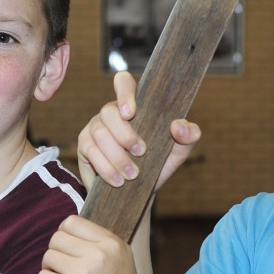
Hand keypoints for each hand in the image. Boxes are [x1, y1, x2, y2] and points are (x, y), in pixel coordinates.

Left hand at [38, 215, 157, 273]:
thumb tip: (65, 230)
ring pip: (48, 256)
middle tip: (63, 268)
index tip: (68, 250)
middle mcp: (99, 253)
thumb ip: (99, 243)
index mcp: (112, 243)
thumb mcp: (121, 259)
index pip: (72, 222)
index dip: (64, 235)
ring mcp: (84, 271)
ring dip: (50, 269)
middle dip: (55, 253)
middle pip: (56, 238)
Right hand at [77, 71, 200, 188]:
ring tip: (132, 175)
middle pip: (108, 112)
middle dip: (125, 135)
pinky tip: (117, 181)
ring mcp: (94, 129)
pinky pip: (90, 153)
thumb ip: (188, 136)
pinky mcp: (85, 148)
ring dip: (117, 157)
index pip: (123, 82)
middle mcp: (111, 113)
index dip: (124, 91)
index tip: (130, 113)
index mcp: (134, 105)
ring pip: (99, 135)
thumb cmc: (159, 164)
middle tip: (141, 153)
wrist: (140, 191)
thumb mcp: (178, 151)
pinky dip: (105, 168)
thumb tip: (179, 126)